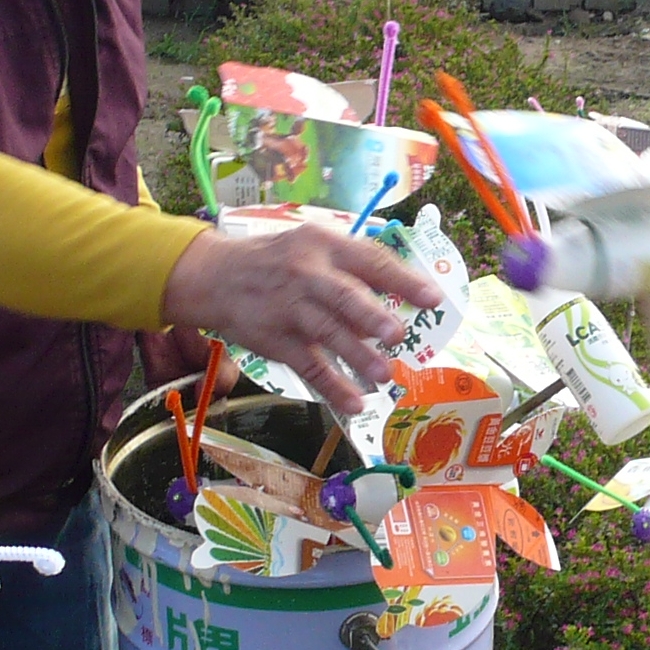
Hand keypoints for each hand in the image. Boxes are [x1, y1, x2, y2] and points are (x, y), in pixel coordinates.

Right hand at [159, 221, 440, 414]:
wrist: (215, 276)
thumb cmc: (277, 261)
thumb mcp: (311, 246)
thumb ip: (352, 268)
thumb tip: (397, 302)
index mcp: (324, 246)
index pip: (370, 260)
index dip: (403, 280)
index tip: (434, 298)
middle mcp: (307, 274)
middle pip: (344, 296)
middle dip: (372, 316)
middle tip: (398, 335)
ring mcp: (290, 309)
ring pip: (327, 333)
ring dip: (357, 355)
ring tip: (384, 375)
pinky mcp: (276, 340)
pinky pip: (308, 366)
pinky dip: (332, 386)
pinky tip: (355, 403)